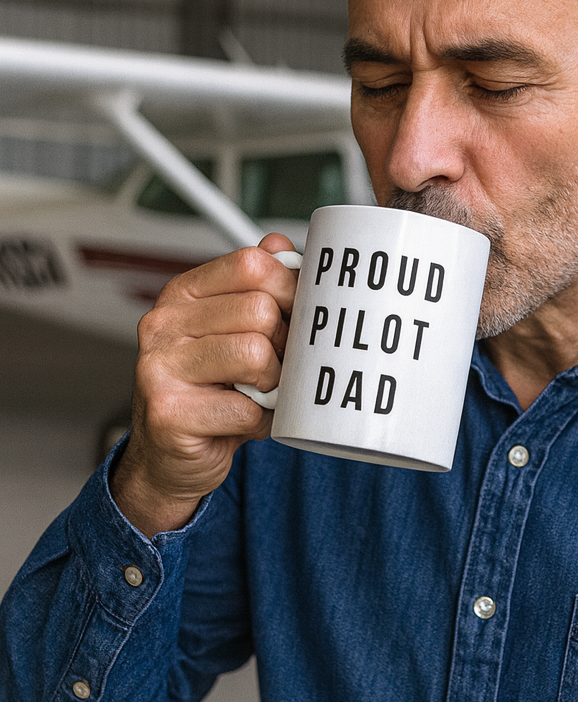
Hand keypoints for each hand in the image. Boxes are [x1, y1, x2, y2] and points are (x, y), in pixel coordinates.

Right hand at [110, 233, 297, 537]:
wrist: (170, 456)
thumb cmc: (211, 388)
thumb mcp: (234, 330)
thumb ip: (258, 286)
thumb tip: (282, 245)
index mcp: (182, 294)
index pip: (251, 265)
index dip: (289, 288)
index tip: (295, 313)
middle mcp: (163, 324)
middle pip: (261, 311)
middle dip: (284, 344)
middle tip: (275, 366)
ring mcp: (159, 368)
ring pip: (257, 356)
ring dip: (273, 383)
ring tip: (259, 392)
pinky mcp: (168, 413)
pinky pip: (248, 409)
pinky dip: (261, 420)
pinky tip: (243, 420)